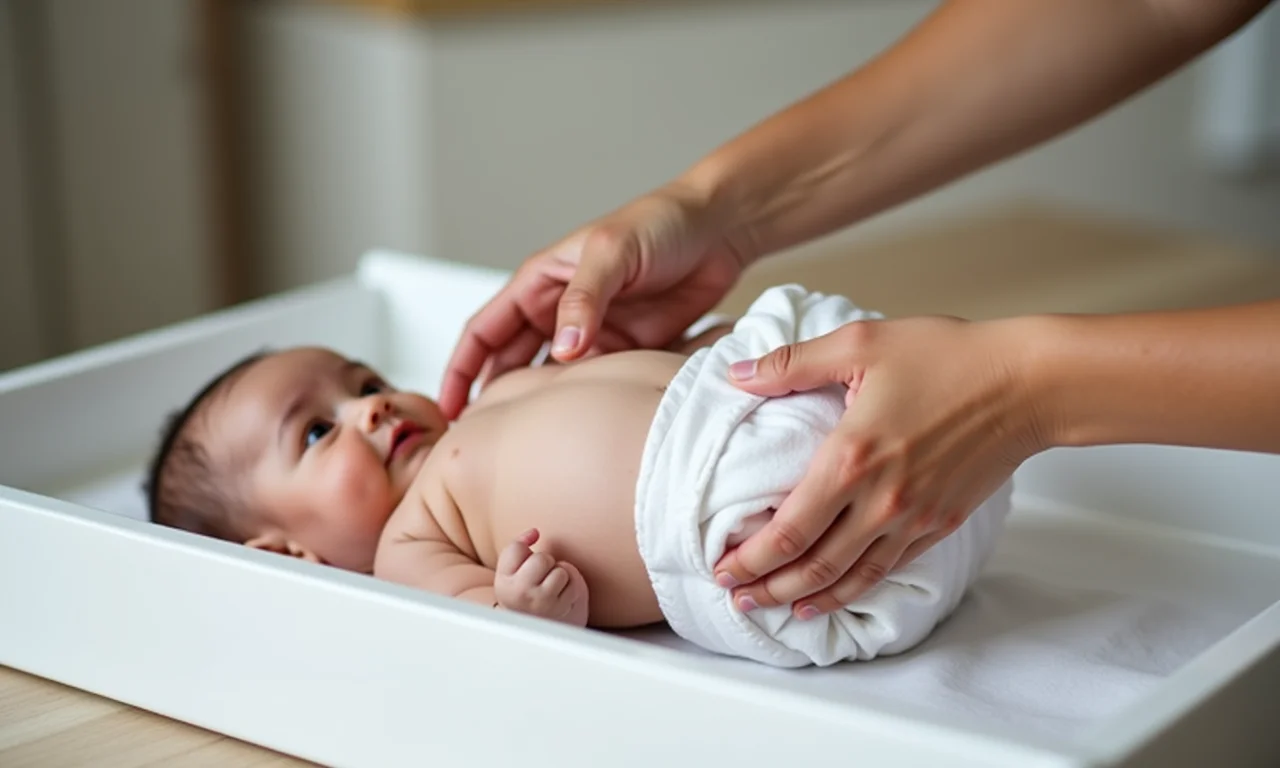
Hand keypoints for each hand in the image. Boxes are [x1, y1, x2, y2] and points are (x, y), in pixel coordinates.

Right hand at [438, 182, 752, 418]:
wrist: (720, 230)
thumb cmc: (660, 223)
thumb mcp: (612, 252)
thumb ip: (585, 299)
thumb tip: (563, 350)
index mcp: (540, 283)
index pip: (485, 332)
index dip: (461, 370)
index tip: (447, 411)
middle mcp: (558, 312)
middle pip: (510, 365)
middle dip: (494, 402)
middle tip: (483, 446)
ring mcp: (592, 335)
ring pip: (551, 382)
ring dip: (538, 411)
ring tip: (524, 450)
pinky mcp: (626, 351)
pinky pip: (596, 385)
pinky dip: (584, 408)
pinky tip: (579, 436)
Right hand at [494, 529, 589, 626]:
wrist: (533, 625)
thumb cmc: (523, 590)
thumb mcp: (510, 571)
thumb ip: (518, 547)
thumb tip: (535, 532)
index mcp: (504, 582)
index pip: (516, 548)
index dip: (525, 546)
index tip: (525, 556)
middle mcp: (520, 594)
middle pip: (542, 559)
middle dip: (545, 561)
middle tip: (540, 573)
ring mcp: (542, 603)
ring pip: (560, 570)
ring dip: (559, 574)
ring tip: (550, 585)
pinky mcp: (561, 609)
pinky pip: (574, 582)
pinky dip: (571, 584)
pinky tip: (560, 593)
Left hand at [713, 315, 1046, 617]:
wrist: (1027, 382)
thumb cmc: (947, 355)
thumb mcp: (860, 343)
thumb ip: (791, 363)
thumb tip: (735, 373)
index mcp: (850, 458)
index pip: (787, 530)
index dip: (749, 558)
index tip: (721, 567)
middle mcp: (880, 500)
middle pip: (812, 566)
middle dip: (767, 588)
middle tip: (735, 598)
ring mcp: (912, 519)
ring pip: (850, 579)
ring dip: (807, 598)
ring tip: (775, 608)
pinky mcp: (939, 525)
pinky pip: (888, 569)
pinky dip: (854, 590)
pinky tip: (834, 593)